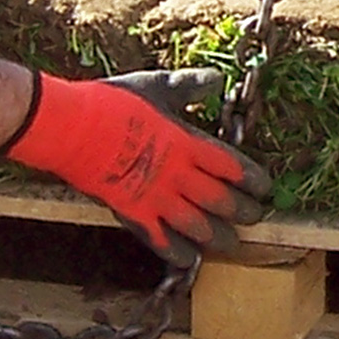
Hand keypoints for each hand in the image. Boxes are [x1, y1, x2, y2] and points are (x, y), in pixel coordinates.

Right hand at [4, 71, 272, 266]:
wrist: (72, 127)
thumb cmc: (113, 102)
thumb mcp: (157, 86)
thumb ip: (190, 86)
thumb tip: (220, 80)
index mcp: (187, 142)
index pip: (231, 166)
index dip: (252, 179)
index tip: (266, 188)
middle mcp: (178, 174)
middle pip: (221, 199)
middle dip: (243, 211)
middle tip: (257, 218)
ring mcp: (155, 197)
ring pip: (197, 226)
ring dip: (218, 237)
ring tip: (232, 244)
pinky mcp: (132, 214)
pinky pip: (161, 240)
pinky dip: (178, 251)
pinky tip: (190, 258)